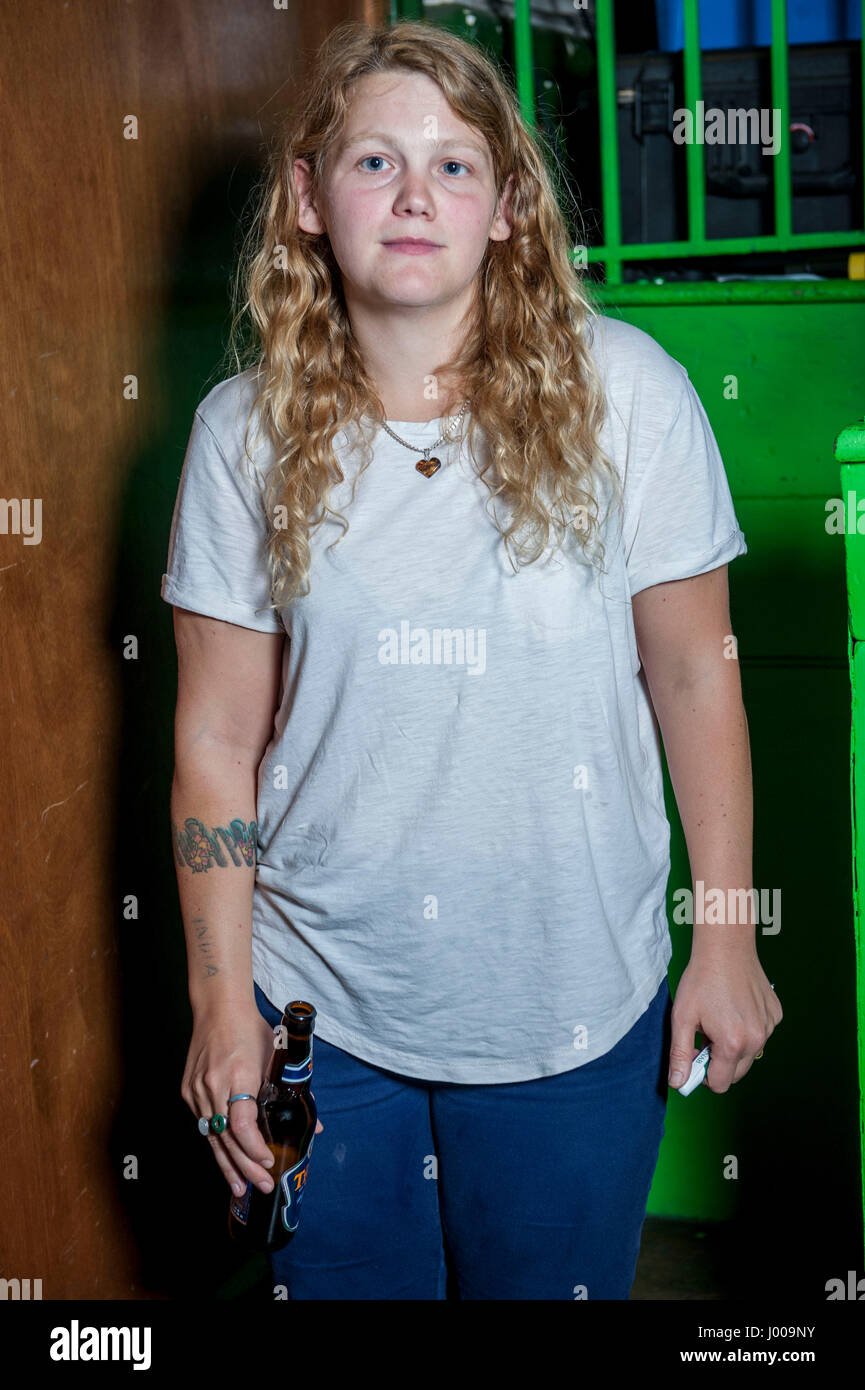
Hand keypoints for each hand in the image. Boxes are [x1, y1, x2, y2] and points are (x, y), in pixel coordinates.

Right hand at [181, 1004, 324, 1197]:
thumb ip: (294, 1092)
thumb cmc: (250, 1029)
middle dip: (245, 1166)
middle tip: (262, 1186)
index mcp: (239, 1074)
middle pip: (227, 1136)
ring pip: (212, 1136)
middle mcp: (214, 1084)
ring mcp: (198, 1089)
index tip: (268, 1159)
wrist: (217, 1007)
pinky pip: (203, 1124)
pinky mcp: (189, 1090)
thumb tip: (316, 1125)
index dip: (254, 1146)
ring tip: (241, 1188)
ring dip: (228, 1164)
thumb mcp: (277, 1057)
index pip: (242, 1122)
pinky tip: (226, 1162)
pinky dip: (216, 1145)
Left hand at [667, 951, 781, 1092]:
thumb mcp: (682, 1017)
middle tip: (704, 1036)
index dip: (702, 1075)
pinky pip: (761, 1034)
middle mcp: (756, 1040)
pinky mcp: (776, 1015)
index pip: (720, 1084)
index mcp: (732, 1044)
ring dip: (734, 1046)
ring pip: (749, 1054)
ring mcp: (769, 1027)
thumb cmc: (701, 980)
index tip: (694, 1057)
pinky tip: (736, 1007)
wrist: (726, 947)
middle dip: (719, 1062)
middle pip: (737, 1073)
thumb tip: (679, 1084)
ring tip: (720, 1018)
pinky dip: (748, 1029)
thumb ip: (680, 1054)